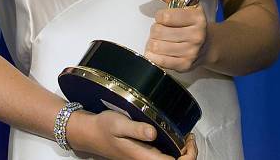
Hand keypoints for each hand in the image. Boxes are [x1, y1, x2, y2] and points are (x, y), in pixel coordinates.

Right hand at [67, 109, 195, 158]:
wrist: (90, 133)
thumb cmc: (104, 127)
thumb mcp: (118, 123)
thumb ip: (137, 129)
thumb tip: (154, 133)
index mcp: (143, 158)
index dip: (187, 156)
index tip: (189, 139)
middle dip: (188, 154)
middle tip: (189, 135)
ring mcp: (144, 159)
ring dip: (182, 153)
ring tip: (185, 135)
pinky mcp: (143, 154)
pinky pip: (163, 157)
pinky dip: (173, 150)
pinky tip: (174, 136)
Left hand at [143, 0, 206, 72]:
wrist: (208, 44)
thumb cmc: (191, 21)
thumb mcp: (183, 1)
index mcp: (196, 17)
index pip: (165, 16)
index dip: (159, 16)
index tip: (164, 17)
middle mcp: (196, 35)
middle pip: (159, 31)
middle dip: (155, 29)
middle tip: (161, 29)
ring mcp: (191, 52)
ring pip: (157, 46)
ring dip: (153, 42)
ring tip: (159, 40)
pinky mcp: (185, 65)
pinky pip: (160, 61)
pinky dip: (154, 56)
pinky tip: (158, 51)